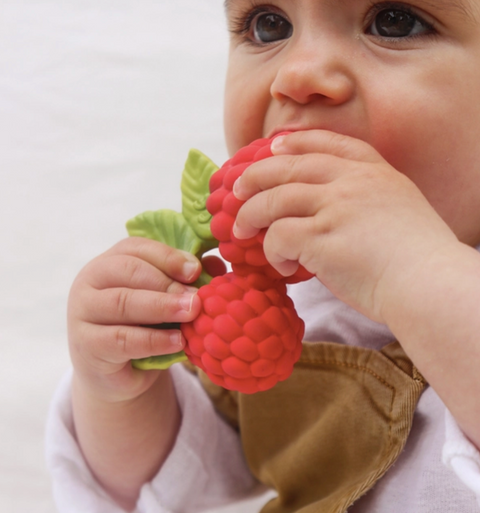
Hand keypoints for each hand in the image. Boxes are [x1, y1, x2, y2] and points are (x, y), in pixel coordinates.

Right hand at [67, 237, 201, 401]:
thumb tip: (215, 264)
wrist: (119, 373)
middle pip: (128, 270)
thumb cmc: (145, 326)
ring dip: (162, 307)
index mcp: (111, 261)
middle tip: (197, 297)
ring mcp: (83, 312)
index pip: (136, 248)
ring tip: (192, 314)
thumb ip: (185, 279)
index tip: (195, 270)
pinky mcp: (87, 344)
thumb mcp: (165, 300)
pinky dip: (153, 339)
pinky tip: (177, 341)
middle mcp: (91, 280)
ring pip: (122, 302)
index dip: (168, 256)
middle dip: (167, 282)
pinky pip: (121, 339)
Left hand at [233, 130, 457, 322]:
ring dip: (250, 214)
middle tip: (236, 189)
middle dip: (256, 174)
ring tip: (240, 229)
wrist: (430, 284)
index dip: (294, 142)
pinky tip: (281, 266)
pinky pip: (278, 235)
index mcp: (373, 171)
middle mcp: (351, 181)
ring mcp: (335, 206)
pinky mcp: (321, 237)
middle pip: (289, 165)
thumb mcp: (397, 208)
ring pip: (275, 198)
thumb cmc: (416, 257)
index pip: (326, 143)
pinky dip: (271, 251)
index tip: (272, 145)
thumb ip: (363, 198)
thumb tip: (323, 211)